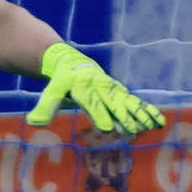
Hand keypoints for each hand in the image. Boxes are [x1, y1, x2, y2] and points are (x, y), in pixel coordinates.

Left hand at [25, 43, 166, 137]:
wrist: (72, 62)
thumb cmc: (61, 80)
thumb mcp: (52, 90)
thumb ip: (45, 106)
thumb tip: (34, 122)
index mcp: (84, 88)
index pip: (92, 103)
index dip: (99, 114)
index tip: (106, 128)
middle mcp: (101, 88)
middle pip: (115, 104)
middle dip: (125, 116)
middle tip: (135, 129)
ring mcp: (113, 90)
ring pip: (129, 103)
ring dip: (141, 115)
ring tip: (153, 127)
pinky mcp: (120, 93)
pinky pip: (135, 102)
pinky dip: (147, 111)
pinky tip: (158, 122)